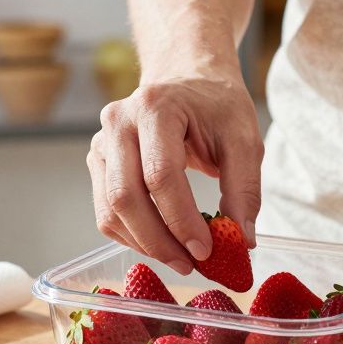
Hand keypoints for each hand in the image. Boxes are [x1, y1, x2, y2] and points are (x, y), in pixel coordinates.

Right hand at [87, 66, 262, 275]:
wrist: (188, 79)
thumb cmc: (217, 106)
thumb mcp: (244, 139)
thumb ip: (244, 189)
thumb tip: (241, 242)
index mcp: (155, 107)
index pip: (160, 175)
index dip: (180, 220)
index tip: (206, 250)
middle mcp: (118, 121)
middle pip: (125, 196)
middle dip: (159, 241)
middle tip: (191, 265)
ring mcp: (101, 142)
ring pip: (110, 210)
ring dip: (144, 244)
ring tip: (180, 258)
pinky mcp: (98, 162)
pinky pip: (106, 211)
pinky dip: (132, 236)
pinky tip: (161, 243)